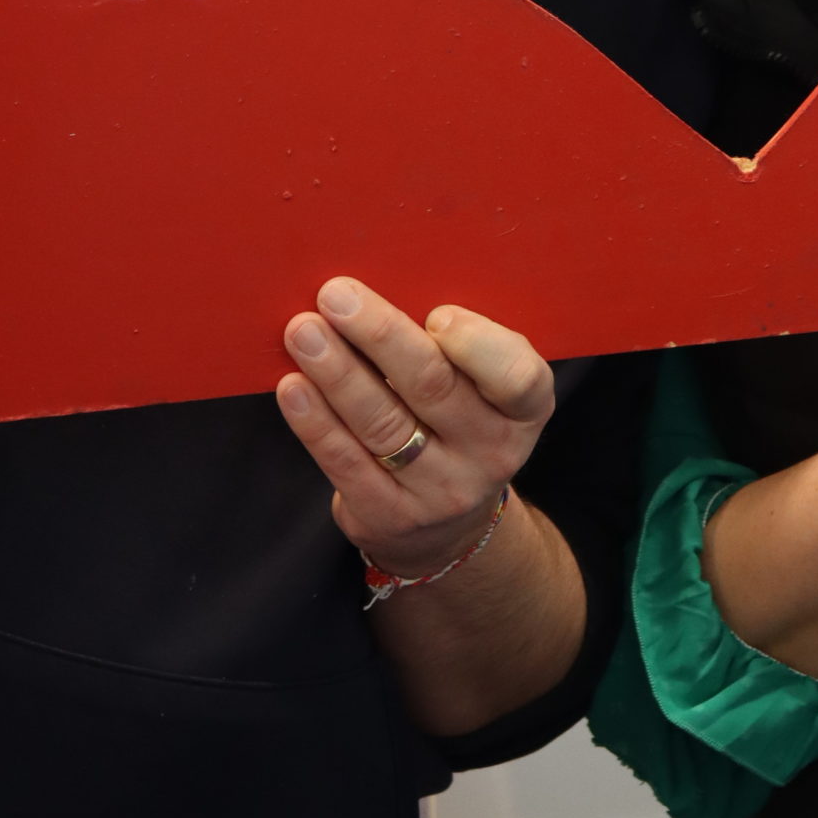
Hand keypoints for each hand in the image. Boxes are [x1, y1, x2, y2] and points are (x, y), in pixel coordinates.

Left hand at [277, 278, 553, 581]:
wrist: (450, 525)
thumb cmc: (460, 421)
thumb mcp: (483, 388)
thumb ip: (456, 346)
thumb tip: (381, 292)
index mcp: (524, 409)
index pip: (516, 377)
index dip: (476, 344)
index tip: (435, 313)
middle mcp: (491, 453)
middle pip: (433, 387)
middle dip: (379, 335)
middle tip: (336, 296)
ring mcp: (442, 491)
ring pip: (383, 423)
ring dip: (337, 372)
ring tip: (303, 332)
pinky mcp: (390, 517)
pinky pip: (347, 463)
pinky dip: (316, 422)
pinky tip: (294, 388)